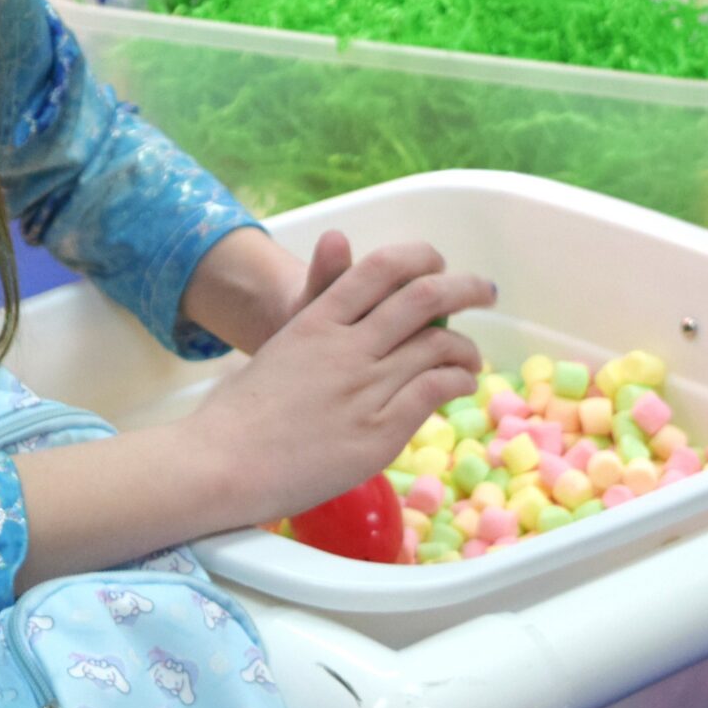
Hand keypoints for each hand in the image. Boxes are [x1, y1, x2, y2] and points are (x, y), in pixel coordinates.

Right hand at [191, 242, 489, 525]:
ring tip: (471, 357)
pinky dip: (457, 382)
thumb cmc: (241, 411)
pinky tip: (460, 385)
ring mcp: (365, 388)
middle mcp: (346, 346)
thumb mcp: (279, 344)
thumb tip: (337, 244)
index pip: (381, 268)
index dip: (419, 257)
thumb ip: (317, 305)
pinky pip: (433, 392)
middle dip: (463, 288)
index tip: (437, 262)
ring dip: (465, 348)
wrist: (224, 462)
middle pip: (422, 299)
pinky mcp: (379, 431)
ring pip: (437, 347)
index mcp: (316, 319)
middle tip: (483, 291)